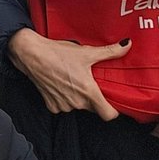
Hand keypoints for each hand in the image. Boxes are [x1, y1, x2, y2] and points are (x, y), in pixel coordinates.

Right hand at [7, 27, 131, 119]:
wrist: (31, 54)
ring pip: (78, 106)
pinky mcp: (51, 105)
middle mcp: (77, 102)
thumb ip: (109, 51)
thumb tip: (126, 45)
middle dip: (94, 98)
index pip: (109, 115)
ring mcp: (63, 105)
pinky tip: (60, 84)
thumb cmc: (58, 53)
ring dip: (78, 98)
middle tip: (90, 82)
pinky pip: (63, 106)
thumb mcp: (86, 52)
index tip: (113, 101)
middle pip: (93, 108)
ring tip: (73, 80)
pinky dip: (64, 98)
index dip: (113, 110)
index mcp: (88, 91)